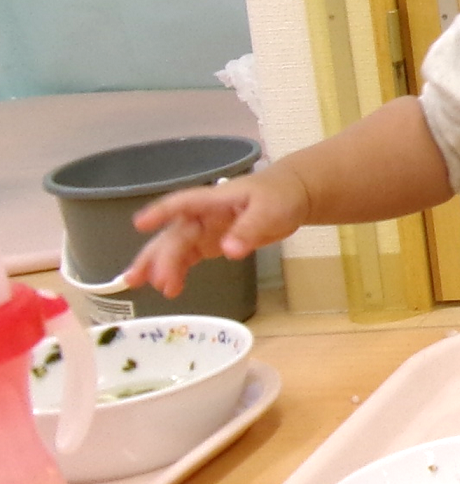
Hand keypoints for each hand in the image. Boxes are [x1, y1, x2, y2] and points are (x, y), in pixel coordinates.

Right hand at [123, 164, 310, 297]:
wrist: (296, 196)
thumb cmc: (280, 195)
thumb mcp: (268, 210)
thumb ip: (248, 230)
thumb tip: (228, 251)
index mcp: (214, 200)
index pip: (183, 203)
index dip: (161, 212)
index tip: (139, 225)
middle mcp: (204, 214)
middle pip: (176, 234)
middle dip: (158, 255)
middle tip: (143, 279)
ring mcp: (207, 229)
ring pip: (177, 247)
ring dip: (159, 265)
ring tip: (140, 285)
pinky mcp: (214, 243)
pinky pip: (190, 257)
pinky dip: (178, 271)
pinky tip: (170, 287)